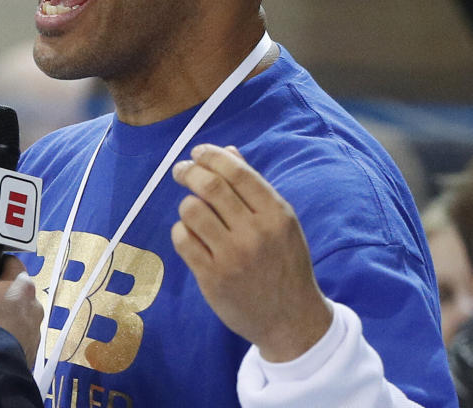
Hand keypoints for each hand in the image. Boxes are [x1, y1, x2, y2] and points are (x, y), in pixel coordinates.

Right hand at [0, 247, 42, 366]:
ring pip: (18, 312)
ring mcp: (35, 329)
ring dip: (5, 314)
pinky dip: (8, 333)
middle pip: (15, 289)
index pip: (12, 262)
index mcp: (23, 285)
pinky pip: (19, 333)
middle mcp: (35, 304)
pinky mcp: (32, 349)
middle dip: (0, 292)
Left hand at [171, 143, 332, 361]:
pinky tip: (191, 235)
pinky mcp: (212, 278)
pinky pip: (182, 239)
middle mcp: (255, 233)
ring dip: (187, 204)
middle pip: (209, 186)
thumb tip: (227, 151)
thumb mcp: (281, 223)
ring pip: (191, 210)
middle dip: (188, 171)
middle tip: (181, 170)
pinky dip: (181, 231)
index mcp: (277, 214)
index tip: (197, 152)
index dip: (211, 155)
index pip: (237, 172)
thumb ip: (253, 187)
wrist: (292, 320)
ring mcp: (232, 257)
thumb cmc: (284, 264)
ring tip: (193, 212)